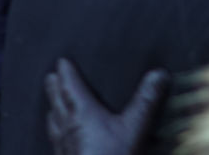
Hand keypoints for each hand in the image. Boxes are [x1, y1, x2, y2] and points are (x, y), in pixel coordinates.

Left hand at [45, 58, 167, 154]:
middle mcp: (68, 128)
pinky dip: (56, 135)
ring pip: (54, 124)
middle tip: (49, 78)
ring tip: (51, 107)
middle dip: (54, 90)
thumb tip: (159, 73)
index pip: (71, 89)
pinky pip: (56, 142)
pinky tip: (59, 142)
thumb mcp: (135, 127)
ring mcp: (64, 147)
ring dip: (53, 112)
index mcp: (82, 114)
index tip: (61, 62)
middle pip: (58, 104)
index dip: (67, 75)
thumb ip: (146, 100)